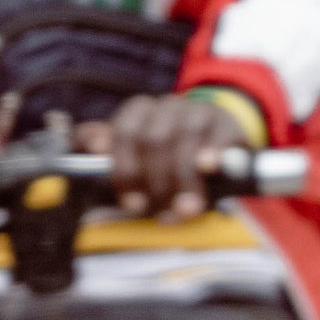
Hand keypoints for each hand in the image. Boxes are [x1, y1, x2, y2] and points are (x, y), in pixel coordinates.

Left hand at [76, 92, 249, 221]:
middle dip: (157, 183)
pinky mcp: (227, 123)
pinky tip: (208, 168)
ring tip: (187, 209)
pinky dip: (212, 153)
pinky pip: (218, 137)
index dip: (127, 171)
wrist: (215, 137)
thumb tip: (92, 146)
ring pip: (186, 139)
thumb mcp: (136, 159)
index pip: (125, 133)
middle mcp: (168, 105)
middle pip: (155, 139)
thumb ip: (111, 159)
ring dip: (185, 180)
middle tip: (162, 214)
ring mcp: (199, 111)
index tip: (132, 204)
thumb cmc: (168, 156)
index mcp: (139, 110)